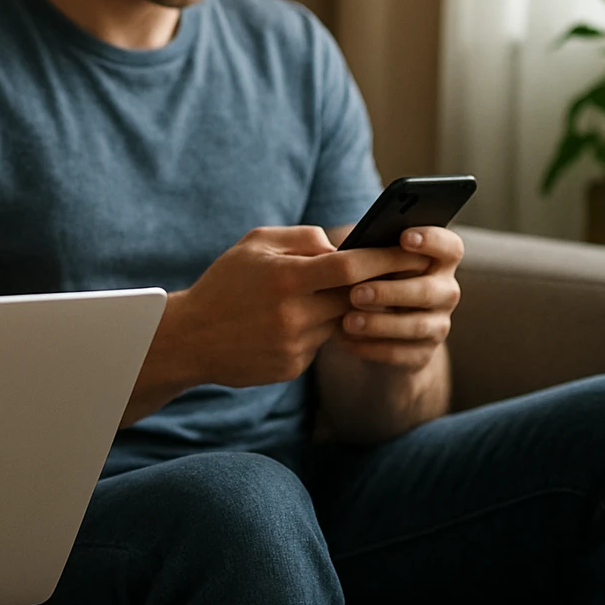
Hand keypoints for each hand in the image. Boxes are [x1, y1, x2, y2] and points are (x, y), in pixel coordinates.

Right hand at [174, 226, 430, 387]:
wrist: (190, 337)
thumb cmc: (223, 284)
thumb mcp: (253, 245)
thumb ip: (301, 237)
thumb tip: (341, 244)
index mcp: (286, 276)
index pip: (352, 266)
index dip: (387, 257)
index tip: (415, 251)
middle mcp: (294, 313)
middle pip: (355, 297)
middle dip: (374, 286)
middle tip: (394, 275)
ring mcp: (295, 344)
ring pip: (340, 322)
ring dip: (338, 310)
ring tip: (317, 300)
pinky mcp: (293, 367)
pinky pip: (320, 345)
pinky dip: (315, 332)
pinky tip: (288, 326)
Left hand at [330, 225, 462, 370]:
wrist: (379, 332)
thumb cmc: (372, 282)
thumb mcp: (372, 264)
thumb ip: (366, 252)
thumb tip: (338, 251)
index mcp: (437, 262)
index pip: (449, 247)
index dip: (432, 240)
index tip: (404, 237)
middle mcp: (444, 292)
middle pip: (427, 290)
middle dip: (389, 292)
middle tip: (355, 293)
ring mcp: (437, 325)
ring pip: (416, 325)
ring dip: (379, 324)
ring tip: (347, 322)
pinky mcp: (422, 354)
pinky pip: (401, 353)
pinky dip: (371, 348)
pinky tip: (345, 341)